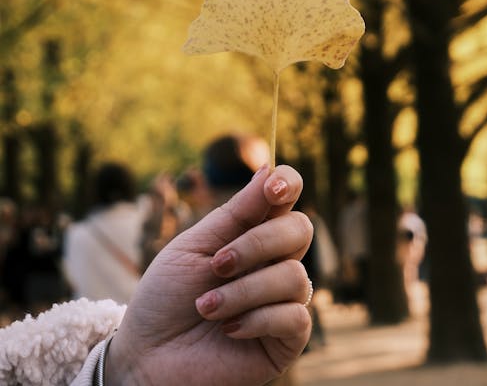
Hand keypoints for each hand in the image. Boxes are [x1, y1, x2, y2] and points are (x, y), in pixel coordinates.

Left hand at [106, 165, 312, 385]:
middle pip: (300, 229)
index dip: (289, 182)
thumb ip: (234, 213)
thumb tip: (267, 170)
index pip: (288, 196)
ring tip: (207, 307)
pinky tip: (228, 329)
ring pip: (294, 276)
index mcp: (253, 232)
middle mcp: (274, 262)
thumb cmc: (166, 297)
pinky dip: (256, 319)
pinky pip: (294, 317)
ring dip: (243, 291)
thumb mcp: (193, 246)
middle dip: (257, 244)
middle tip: (217, 265)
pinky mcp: (286, 340)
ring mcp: (282, 300)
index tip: (272, 189)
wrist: (147, 355)